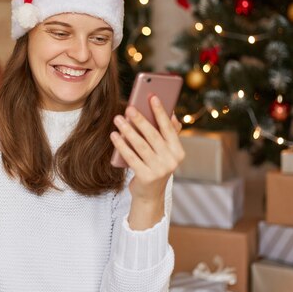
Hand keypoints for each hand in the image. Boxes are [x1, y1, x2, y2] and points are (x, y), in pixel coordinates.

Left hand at [110, 96, 184, 228]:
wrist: (150, 195)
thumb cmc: (155, 166)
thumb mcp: (165, 152)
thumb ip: (168, 134)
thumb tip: (171, 113)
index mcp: (178, 151)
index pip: (169, 128)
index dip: (161, 111)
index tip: (152, 96)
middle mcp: (172, 161)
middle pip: (153, 136)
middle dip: (140, 120)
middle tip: (129, 108)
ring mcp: (159, 170)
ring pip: (140, 145)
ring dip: (128, 130)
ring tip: (118, 119)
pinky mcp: (146, 177)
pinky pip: (131, 157)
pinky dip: (121, 145)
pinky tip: (114, 135)